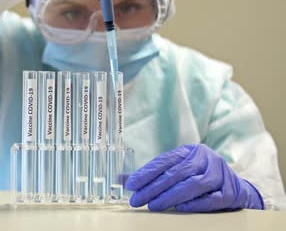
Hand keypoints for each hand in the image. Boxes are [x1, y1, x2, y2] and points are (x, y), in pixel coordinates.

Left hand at [125, 144, 263, 211]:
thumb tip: (122, 178)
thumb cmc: (199, 176)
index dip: (146, 172)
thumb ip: (153, 175)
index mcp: (190, 151)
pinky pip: (211, 198)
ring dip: (171, 196)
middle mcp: (206, 159)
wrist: (236, 187)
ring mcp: (220, 174)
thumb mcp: (178, 169)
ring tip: (153, 206)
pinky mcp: (230, 192)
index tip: (130, 184)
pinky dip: (195, 203)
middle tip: (137, 200)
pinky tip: (179, 208)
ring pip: (193, 184)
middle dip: (154, 188)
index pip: (165, 161)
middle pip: (176, 173)